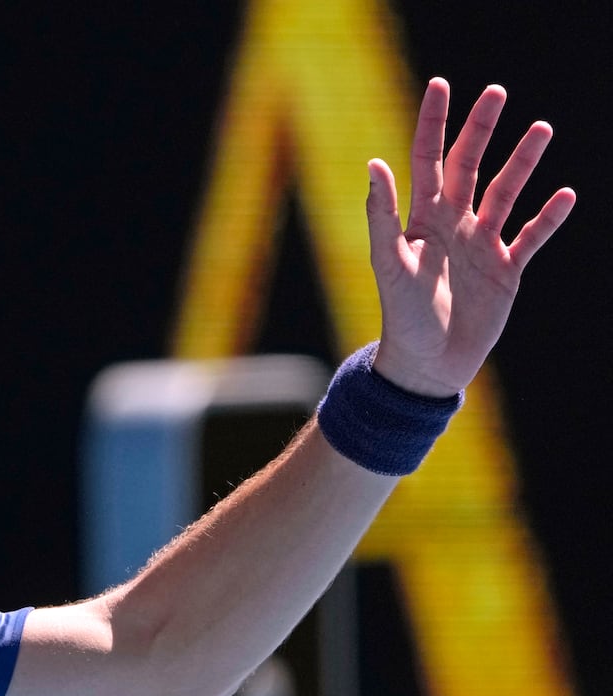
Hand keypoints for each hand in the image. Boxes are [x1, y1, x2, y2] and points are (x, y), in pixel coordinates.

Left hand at [367, 78, 575, 396]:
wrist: (427, 365)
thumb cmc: (402, 317)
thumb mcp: (389, 264)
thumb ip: (383, 216)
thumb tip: (374, 164)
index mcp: (422, 219)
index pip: (427, 160)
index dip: (433, 123)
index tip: (441, 85)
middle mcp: (453, 224)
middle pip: (470, 166)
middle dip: (482, 130)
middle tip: (497, 93)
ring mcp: (481, 245)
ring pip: (506, 194)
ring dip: (523, 163)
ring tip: (541, 130)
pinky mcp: (506, 270)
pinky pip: (531, 237)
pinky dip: (549, 219)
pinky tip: (566, 196)